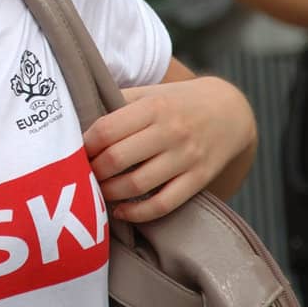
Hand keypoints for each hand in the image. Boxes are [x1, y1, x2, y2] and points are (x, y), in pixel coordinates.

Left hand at [83, 76, 255, 222]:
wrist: (231, 112)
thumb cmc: (178, 102)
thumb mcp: (151, 92)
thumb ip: (118, 103)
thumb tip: (78, 122)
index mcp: (154, 106)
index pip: (106, 130)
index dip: (85, 145)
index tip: (76, 151)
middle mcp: (171, 131)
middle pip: (117, 159)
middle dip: (93, 171)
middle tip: (82, 174)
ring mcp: (186, 158)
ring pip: (136, 185)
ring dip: (109, 193)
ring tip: (97, 191)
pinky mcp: (198, 180)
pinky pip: (162, 204)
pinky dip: (136, 213)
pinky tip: (121, 211)